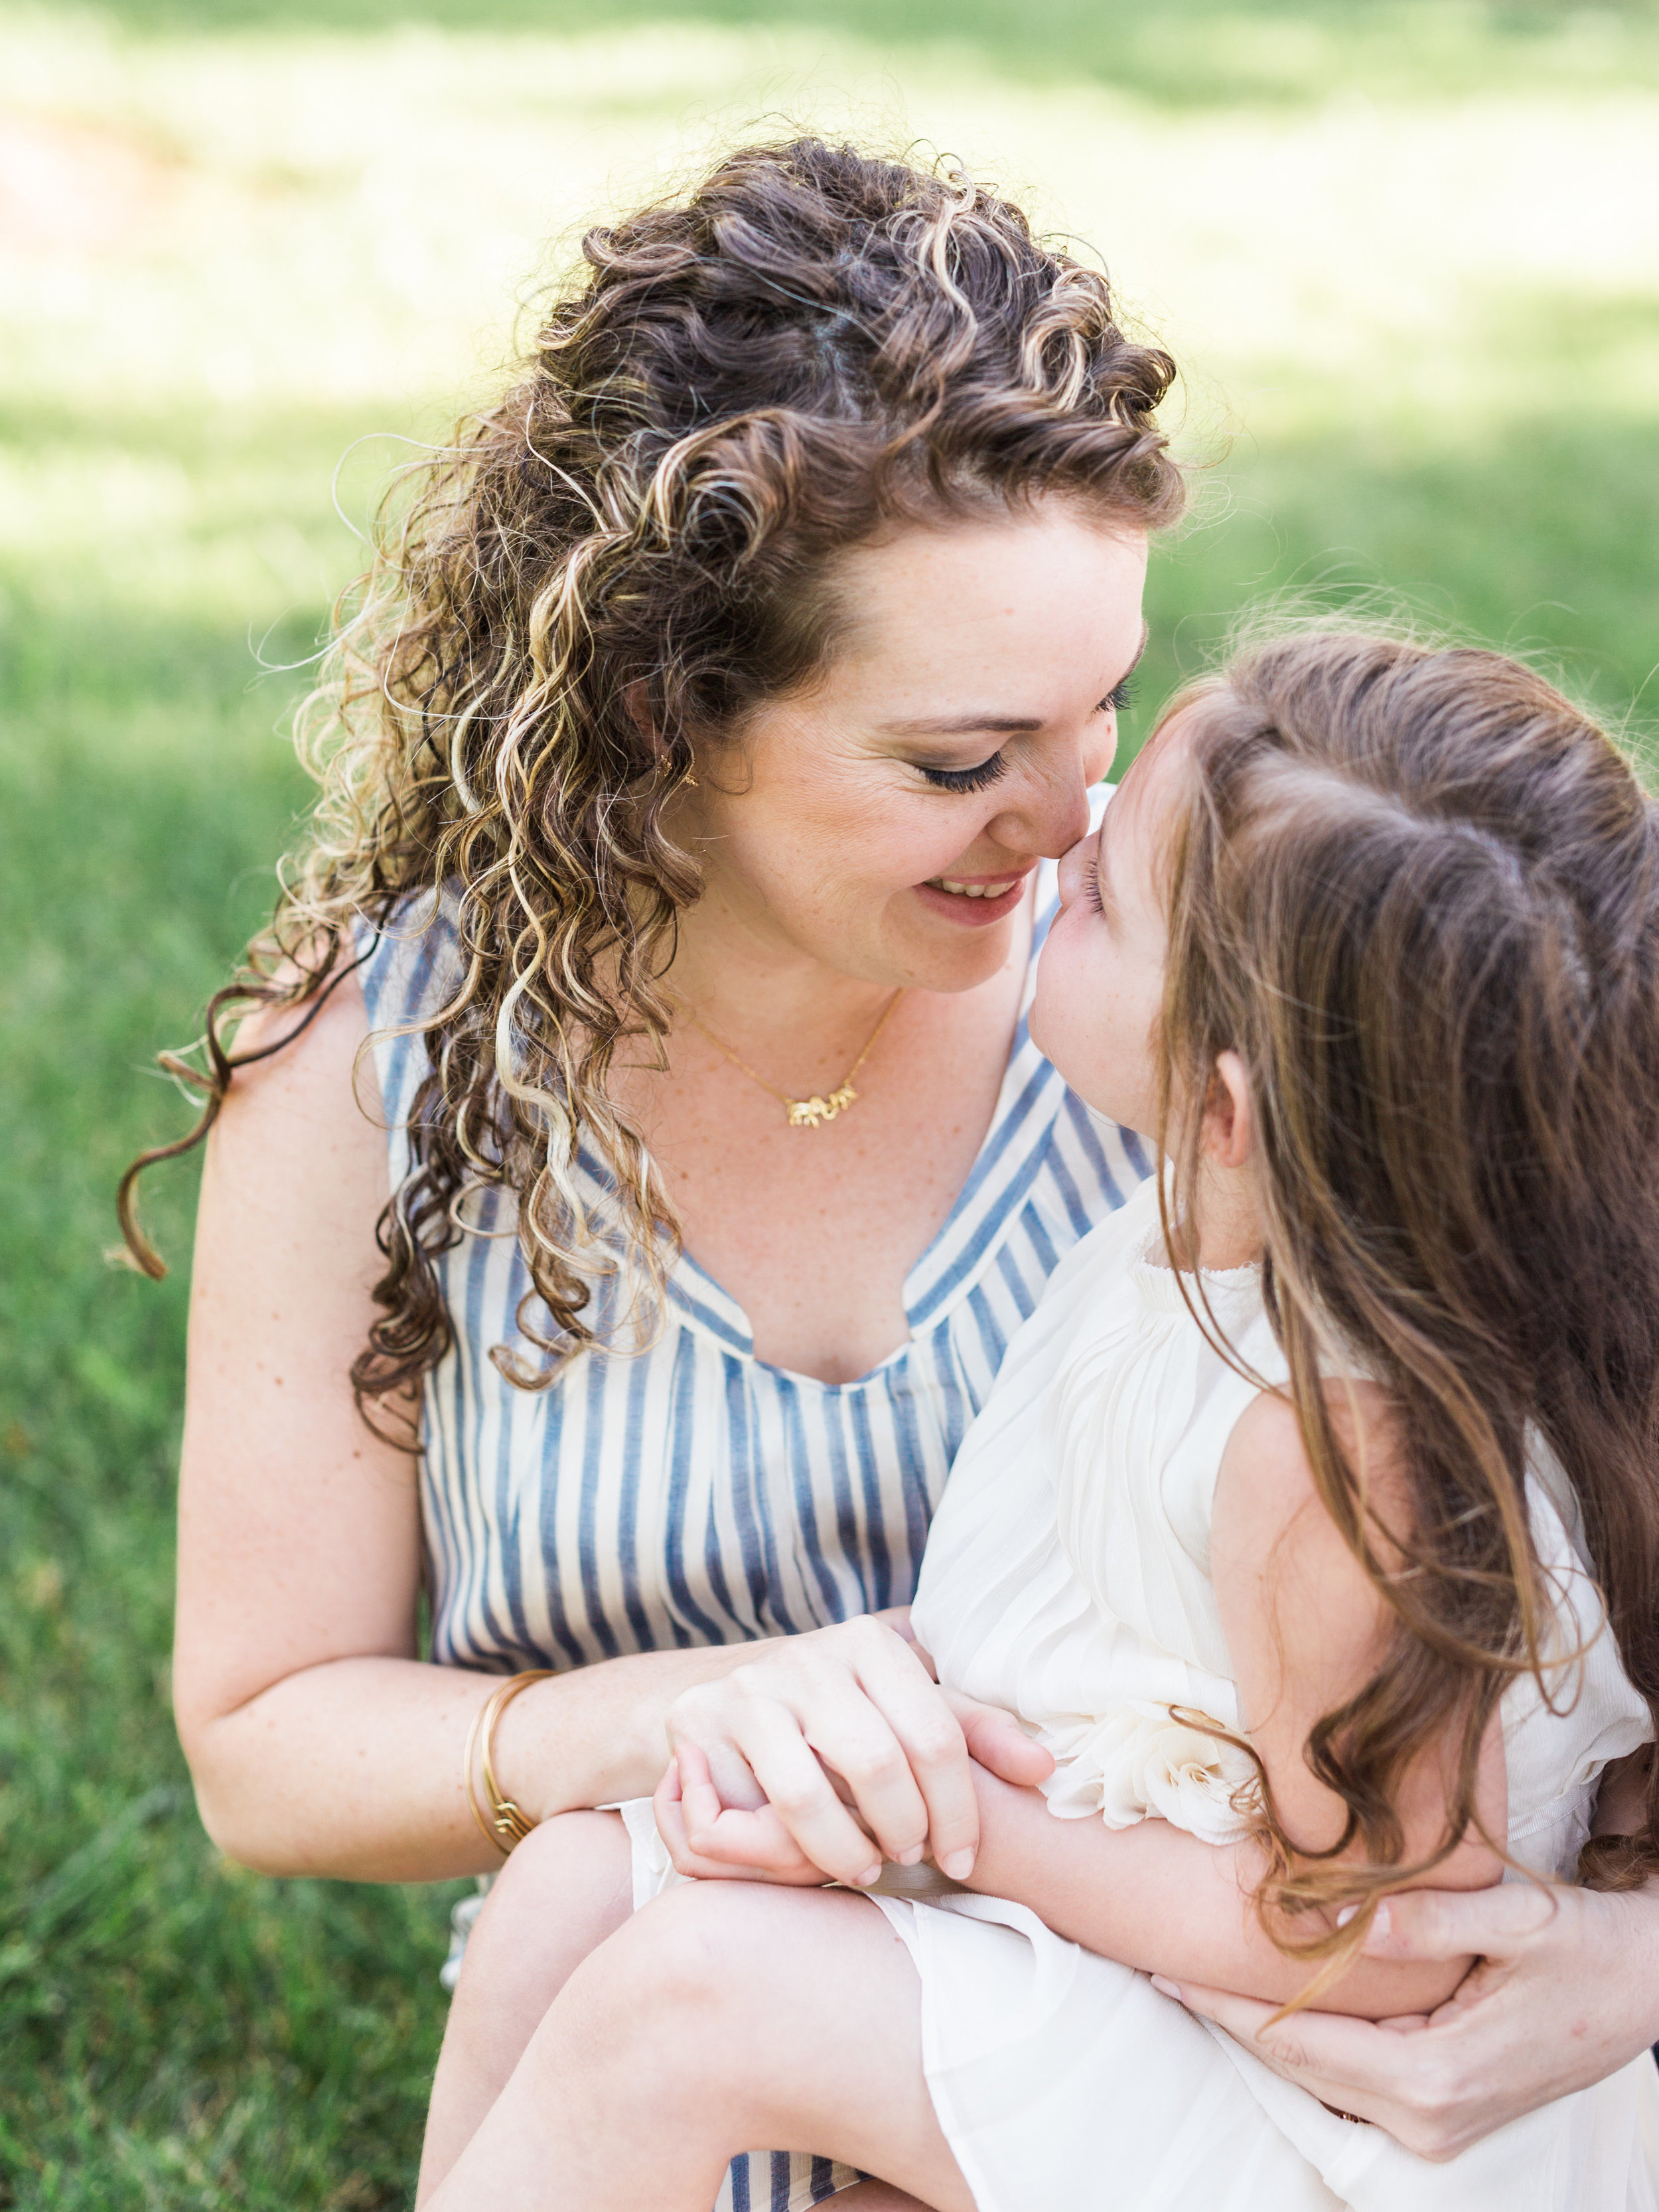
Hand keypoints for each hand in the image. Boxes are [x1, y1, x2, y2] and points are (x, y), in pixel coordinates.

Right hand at [660, 1617, 1051, 1887]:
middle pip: (877, 1764)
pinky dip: (787, 1853)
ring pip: (808, 1795)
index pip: (935, 1734)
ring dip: (845, 1852)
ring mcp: (751, 1687)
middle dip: (904, 1829)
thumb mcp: (906, 1709)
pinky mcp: (702, 1724)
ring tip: (864, 1866)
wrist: (722, 1696)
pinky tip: (809, 1858)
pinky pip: (750, 1813)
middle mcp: (809, 1654)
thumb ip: (973, 1732)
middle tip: (911, 1857)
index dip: (958, 1809)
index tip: (962, 1855)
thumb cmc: (839, 1714)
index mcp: (870, 1641)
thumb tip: (1044, 1768)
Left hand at [1152, 1878, 1658, 2160]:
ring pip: (1322, 2075)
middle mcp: (1429, 2117)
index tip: (1167, 1975)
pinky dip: (1306, 2037)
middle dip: (1230, 2020)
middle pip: (1301, 2067)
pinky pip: (1353, 2075)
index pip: (1303, 2045)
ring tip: (1195, 1976)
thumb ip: (1436, 1918)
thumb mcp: (1520, 1920)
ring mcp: (1437, 2123)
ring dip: (1263, 2029)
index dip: (1231, 2011)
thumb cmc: (1587, 1949)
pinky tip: (1270, 1996)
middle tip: (1158, 1968)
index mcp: (1436, 2079)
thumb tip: (1354, 1914)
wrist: (1646, 1986)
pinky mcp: (1443, 2109)